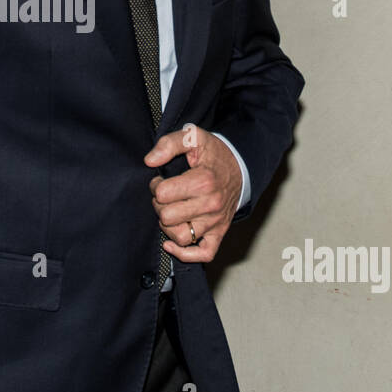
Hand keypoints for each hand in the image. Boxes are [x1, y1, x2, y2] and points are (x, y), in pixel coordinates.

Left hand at [144, 123, 241, 262]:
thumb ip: (169, 143)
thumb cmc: (214, 153)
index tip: (161, 180)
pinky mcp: (219, 233)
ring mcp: (216, 222)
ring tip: (171, 211)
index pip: (162, 193)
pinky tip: (171, 242)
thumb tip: (150, 161)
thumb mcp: (193, 137)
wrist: (241, 167)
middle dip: (160, 205)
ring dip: (168, 225)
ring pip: (180, 236)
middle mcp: (211, 205)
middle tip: (166, 195)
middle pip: (167, 216)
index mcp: (203, 181)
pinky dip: (184, 253)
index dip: (156, 185)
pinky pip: (203, 254)